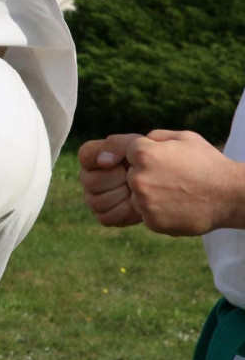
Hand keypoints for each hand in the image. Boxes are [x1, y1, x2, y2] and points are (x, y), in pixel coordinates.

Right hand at [79, 134, 143, 227]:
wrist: (165, 184)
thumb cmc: (151, 160)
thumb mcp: (136, 144)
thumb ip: (117, 144)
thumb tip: (103, 161)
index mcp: (93, 157)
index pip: (86, 156)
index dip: (104, 160)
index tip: (122, 162)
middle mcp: (88, 177)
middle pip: (90, 181)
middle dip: (117, 180)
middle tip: (133, 178)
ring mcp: (93, 197)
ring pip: (96, 201)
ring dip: (121, 196)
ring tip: (135, 191)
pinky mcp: (103, 216)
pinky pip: (105, 217)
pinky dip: (124, 212)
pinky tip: (135, 205)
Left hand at [124, 130, 244, 235]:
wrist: (230, 196)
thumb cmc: (209, 164)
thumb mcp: (185, 138)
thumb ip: (156, 137)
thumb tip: (138, 142)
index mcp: (143, 154)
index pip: (128, 154)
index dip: (148, 157)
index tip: (166, 163)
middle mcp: (139, 178)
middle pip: (131, 177)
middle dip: (147, 177)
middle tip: (174, 180)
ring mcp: (144, 202)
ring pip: (136, 197)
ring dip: (150, 196)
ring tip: (177, 194)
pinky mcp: (152, 222)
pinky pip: (146, 215)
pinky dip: (159, 213)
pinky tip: (178, 207)